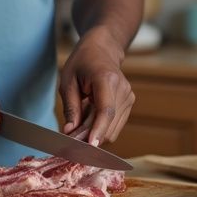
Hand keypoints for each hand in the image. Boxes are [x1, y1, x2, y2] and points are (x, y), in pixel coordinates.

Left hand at [58, 27, 134, 145]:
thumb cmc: (82, 63)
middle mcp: (123, 89)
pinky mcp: (129, 104)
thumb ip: (70, 108)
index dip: (98, 130)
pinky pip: (114, 126)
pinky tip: (88, 121)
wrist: (102, 50)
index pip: (105, 110)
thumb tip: (70, 132)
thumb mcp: (68, 81)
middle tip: (68, 142)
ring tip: (77, 127)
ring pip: (112, 129)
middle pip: (109, 124)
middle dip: (89, 137)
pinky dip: (100, 130)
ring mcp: (128, 97)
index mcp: (106, 79)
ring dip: (94, 135)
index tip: (90, 146)